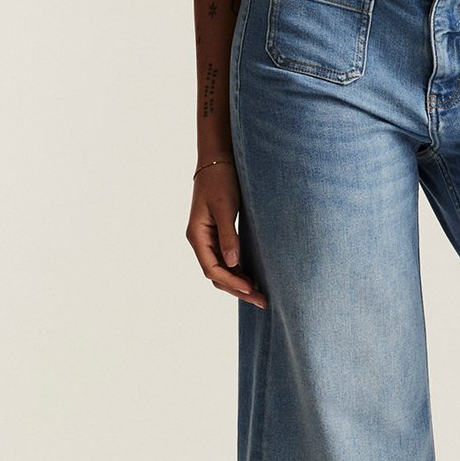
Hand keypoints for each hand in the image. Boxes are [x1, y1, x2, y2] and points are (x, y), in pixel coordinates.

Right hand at [186, 155, 267, 306]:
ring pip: (221, 269)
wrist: (217, 159)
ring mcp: (208, 238)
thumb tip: (232, 262)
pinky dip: (238, 271)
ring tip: (260, 295)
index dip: (231, 282)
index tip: (251, 290)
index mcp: (197, 235)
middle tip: (262, 301)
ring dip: (239, 283)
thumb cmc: (221, 179)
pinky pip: (226, 259)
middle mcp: (200, 240)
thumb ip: (228, 235)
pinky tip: (253, 277)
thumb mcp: (225, 206)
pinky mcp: (218, 234)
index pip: (212, 269)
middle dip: (238, 289)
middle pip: (216, 274)